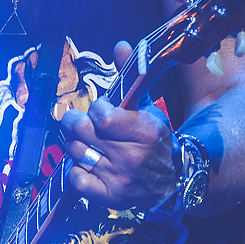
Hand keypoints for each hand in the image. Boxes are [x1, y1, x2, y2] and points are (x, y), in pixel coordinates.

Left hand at [59, 41, 178, 208]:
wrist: (170, 180)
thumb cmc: (153, 139)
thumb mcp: (146, 107)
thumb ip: (130, 77)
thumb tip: (121, 45)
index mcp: (145, 130)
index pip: (101, 115)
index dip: (95, 109)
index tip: (100, 110)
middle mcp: (133, 156)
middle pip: (82, 132)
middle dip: (74, 123)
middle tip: (78, 122)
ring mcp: (120, 178)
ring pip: (75, 153)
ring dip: (75, 145)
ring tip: (85, 142)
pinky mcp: (110, 197)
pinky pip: (76, 179)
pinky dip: (75, 171)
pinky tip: (87, 164)